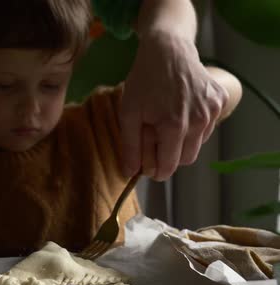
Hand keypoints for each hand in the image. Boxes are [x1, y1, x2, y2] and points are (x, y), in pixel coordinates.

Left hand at [120, 31, 227, 180]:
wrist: (167, 49)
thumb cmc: (144, 81)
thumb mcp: (128, 112)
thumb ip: (130, 145)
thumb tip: (131, 172)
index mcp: (174, 126)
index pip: (169, 166)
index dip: (157, 171)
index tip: (149, 169)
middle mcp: (198, 120)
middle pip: (186, 159)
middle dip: (170, 157)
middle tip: (155, 142)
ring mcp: (212, 110)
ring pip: (198, 143)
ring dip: (183, 140)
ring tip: (167, 120)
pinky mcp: (221, 100)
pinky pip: (208, 126)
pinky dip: (195, 125)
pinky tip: (182, 109)